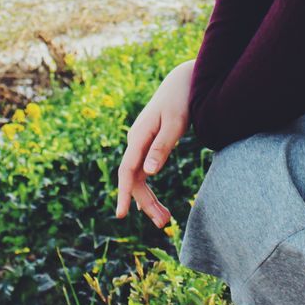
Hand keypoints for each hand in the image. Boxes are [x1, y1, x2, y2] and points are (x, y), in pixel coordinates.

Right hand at [115, 59, 194, 226]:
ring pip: (140, 178)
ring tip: (166, 220)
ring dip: (149, 200)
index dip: (124, 193)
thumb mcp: (175, 124)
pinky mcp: (149, 144)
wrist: (183, 81)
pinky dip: (150, 189)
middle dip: (145, 203)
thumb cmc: (181, 100)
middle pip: (134, 179)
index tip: (121, 214)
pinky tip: (154, 204)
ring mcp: (141, 143)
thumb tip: (149, 173)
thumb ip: (162, 148)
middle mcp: (136, 141)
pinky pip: (144, 172)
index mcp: (139, 136)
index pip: (127, 170)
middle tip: (163, 224)